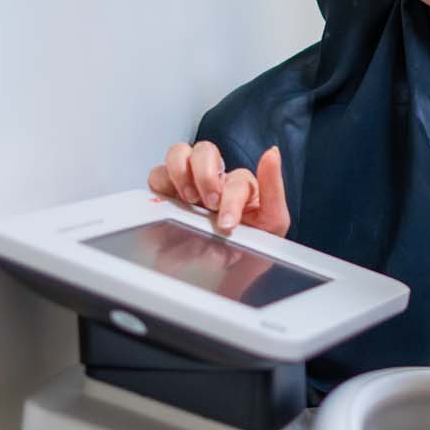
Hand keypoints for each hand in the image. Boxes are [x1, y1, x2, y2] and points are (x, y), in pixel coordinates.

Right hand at [146, 141, 290, 235]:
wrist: (225, 278)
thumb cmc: (249, 248)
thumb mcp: (272, 222)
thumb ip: (273, 187)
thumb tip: (272, 153)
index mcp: (239, 185)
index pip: (235, 178)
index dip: (231, 199)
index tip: (227, 224)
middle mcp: (213, 180)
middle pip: (204, 151)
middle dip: (206, 175)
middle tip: (209, 204)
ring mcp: (188, 185)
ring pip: (178, 154)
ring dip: (182, 173)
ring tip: (188, 200)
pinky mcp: (166, 196)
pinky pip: (157, 177)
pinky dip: (161, 185)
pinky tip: (171, 204)